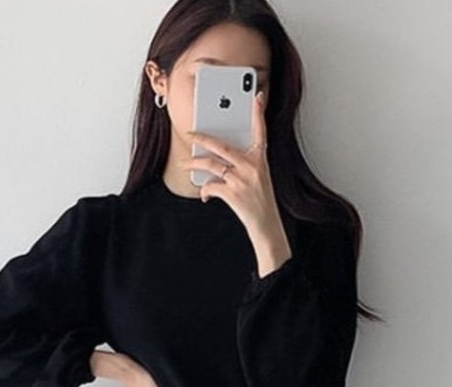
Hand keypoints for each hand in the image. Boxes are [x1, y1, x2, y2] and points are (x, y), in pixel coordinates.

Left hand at [184, 90, 281, 243]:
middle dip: (202, 138)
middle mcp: (252, 166)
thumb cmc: (260, 201)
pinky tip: (205, 196)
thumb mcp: (258, 179)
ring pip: (211, 165)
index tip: (257, 97)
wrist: (266, 225)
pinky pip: (211, 186)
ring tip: (184, 165)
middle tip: (190, 134)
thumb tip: (216, 161)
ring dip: (194, 165)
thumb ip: (242, 165)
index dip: (258, 114)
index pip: (260, 131)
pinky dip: (205, 192)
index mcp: (260, 159)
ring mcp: (242, 179)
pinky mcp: (233, 193)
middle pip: (222, 146)